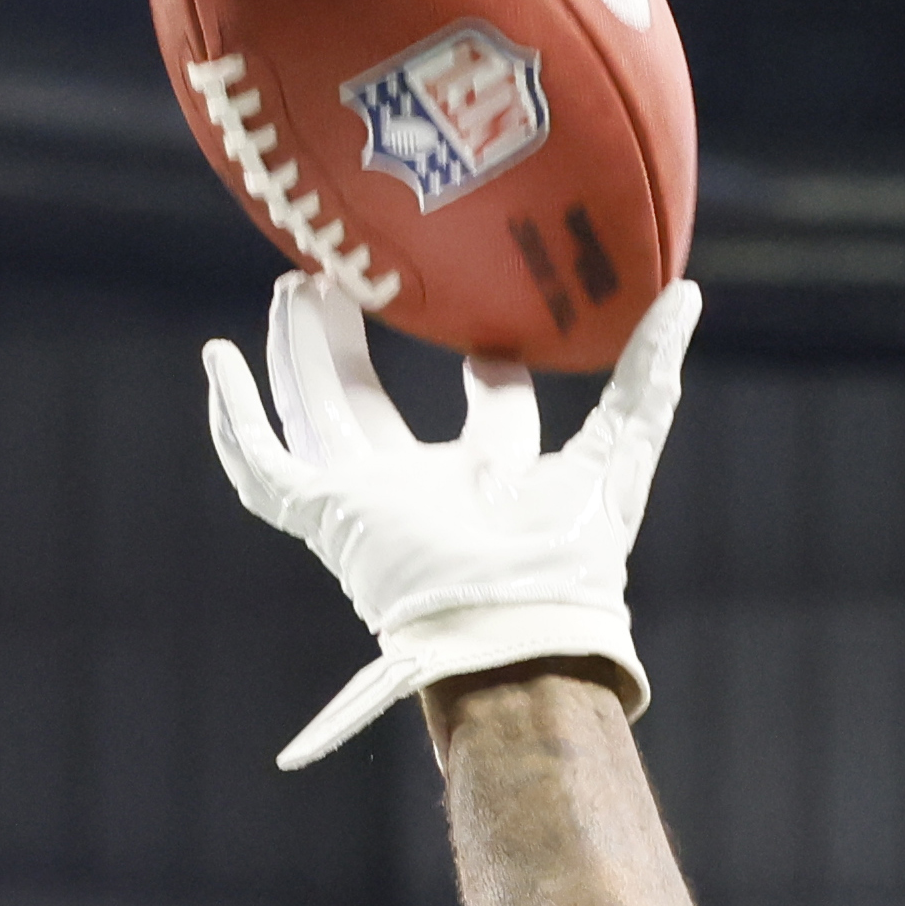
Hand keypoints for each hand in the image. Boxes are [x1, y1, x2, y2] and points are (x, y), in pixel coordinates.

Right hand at [204, 273, 700, 768]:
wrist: (518, 627)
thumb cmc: (573, 561)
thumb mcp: (619, 449)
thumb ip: (650, 373)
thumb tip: (688, 294)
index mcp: (495, 484)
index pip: (492, 419)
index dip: (495, 374)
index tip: (494, 334)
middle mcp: (426, 491)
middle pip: (378, 403)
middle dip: (357, 345)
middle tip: (341, 278)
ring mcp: (368, 503)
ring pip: (316, 414)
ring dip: (297, 354)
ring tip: (292, 285)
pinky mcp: (325, 517)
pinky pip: (261, 464)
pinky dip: (232, 417)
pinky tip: (216, 361)